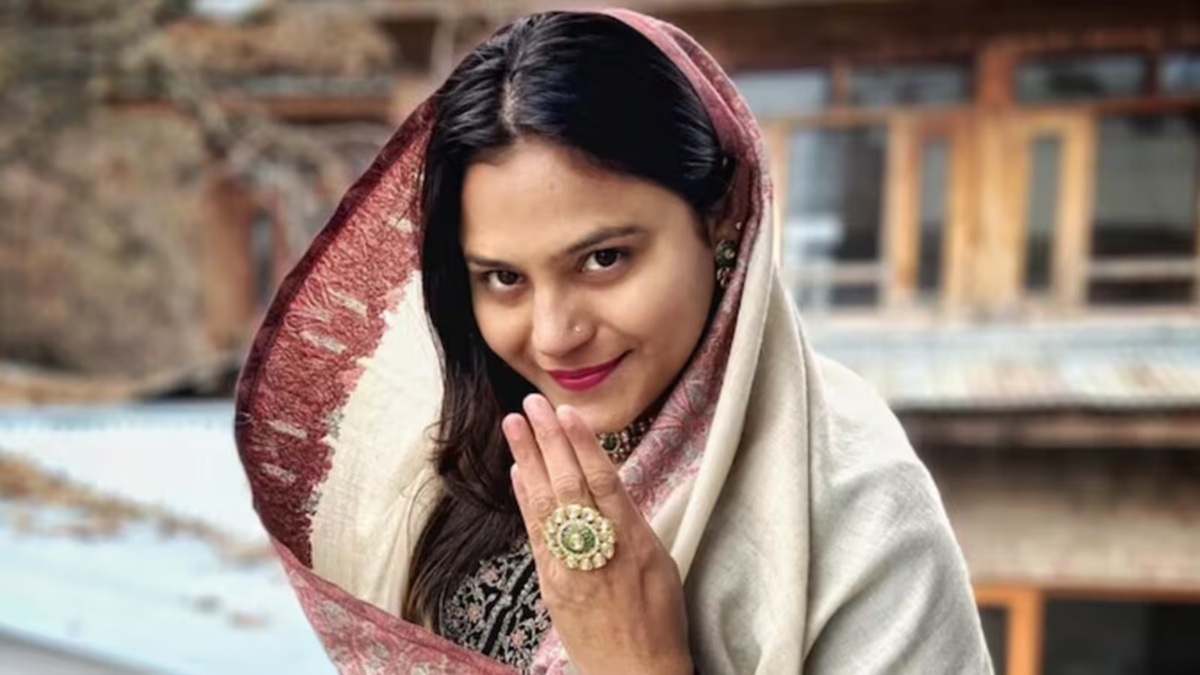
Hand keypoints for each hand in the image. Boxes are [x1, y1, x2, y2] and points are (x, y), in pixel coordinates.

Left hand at [503, 394, 693, 674]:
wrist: (635, 672)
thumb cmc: (658, 620)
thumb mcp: (661, 564)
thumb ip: (632, 525)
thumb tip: (608, 489)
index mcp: (633, 541)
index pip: (604, 480)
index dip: (583, 443)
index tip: (566, 411)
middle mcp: (600, 549)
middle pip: (569, 483)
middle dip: (547, 440)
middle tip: (531, 404)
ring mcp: (571, 566)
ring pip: (546, 503)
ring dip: (527, 459)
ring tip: (513, 425)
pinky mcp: (551, 584)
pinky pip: (536, 533)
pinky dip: (524, 499)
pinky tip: (516, 473)